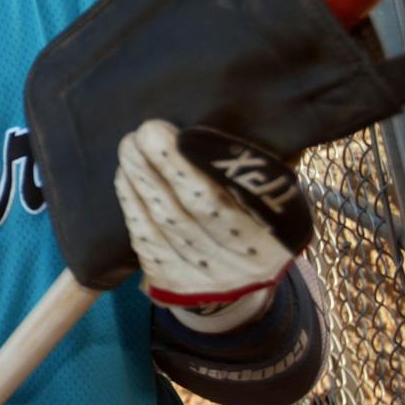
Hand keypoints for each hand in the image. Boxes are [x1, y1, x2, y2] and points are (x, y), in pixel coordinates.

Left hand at [114, 120, 312, 307]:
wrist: (235, 284)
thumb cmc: (254, 220)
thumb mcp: (276, 197)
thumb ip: (262, 167)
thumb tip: (246, 119)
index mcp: (279, 235)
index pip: (248, 196)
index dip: (216, 165)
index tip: (190, 134)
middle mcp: (247, 261)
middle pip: (202, 208)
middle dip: (170, 166)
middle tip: (146, 130)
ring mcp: (209, 278)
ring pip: (170, 223)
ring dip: (144, 180)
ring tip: (129, 147)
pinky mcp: (174, 284)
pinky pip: (148, 241)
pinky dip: (133, 206)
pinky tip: (125, 178)